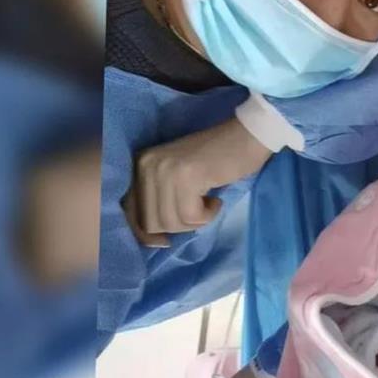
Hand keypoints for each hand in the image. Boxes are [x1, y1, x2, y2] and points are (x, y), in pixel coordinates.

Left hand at [123, 117, 270, 246]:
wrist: (247, 135)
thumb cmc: (218, 159)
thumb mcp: (177, 176)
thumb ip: (158, 199)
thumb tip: (151, 239)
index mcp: (140, 164)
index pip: (129, 210)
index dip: (145, 233)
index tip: (165, 241)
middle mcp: (146, 165)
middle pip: (151, 222)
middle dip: (178, 226)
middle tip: (199, 210)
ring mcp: (165, 170)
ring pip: (171, 222)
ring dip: (195, 221)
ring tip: (209, 203)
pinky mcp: (186, 176)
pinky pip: (190, 216)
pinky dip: (207, 216)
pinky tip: (216, 201)